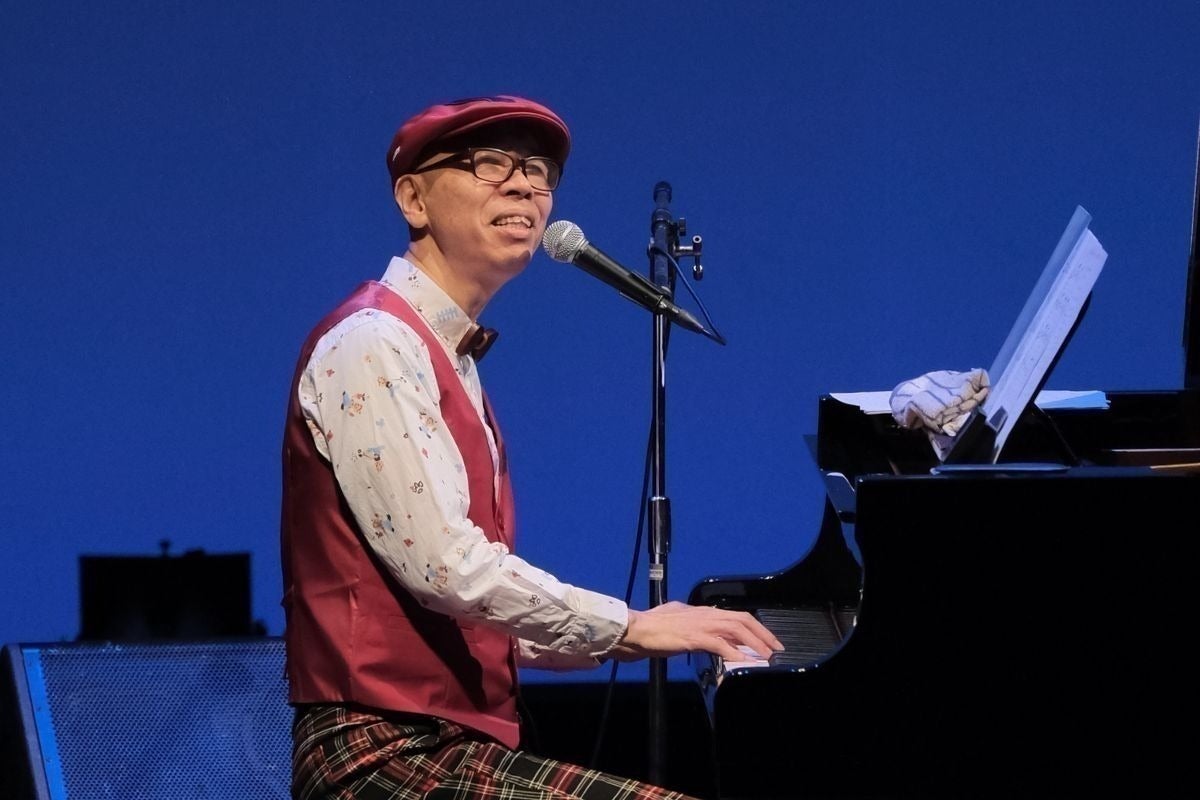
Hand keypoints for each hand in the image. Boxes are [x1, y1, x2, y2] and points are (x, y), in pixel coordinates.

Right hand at [606, 601, 783, 662]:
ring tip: (767, 656)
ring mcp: (700, 624)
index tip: (765, 639)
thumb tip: (701, 634)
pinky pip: (720, 645)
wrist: (634, 629)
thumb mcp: (676, 621)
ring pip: (736, 629)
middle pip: (742, 619)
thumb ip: (691, 625)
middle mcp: (704, 614)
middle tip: (776, 648)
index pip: (734, 615)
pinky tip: (743, 663)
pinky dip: (734, 654)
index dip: (753, 627)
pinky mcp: (694, 637)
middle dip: (762, 634)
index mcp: (700, 611)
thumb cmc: (650, 628)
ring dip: (755, 643)